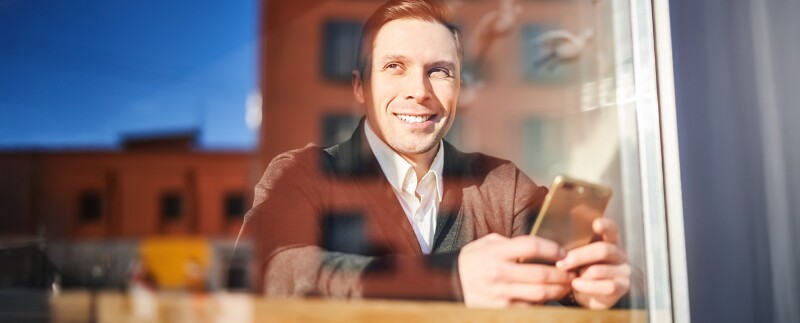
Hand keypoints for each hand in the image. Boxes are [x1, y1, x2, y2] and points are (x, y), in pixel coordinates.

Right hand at [458, 233, 572, 307]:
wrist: (451, 283)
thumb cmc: (473, 260)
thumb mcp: (487, 243)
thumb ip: (511, 242)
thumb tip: (540, 247)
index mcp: (496, 252)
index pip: (531, 247)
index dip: (553, 249)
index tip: (563, 252)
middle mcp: (498, 273)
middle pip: (541, 273)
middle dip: (562, 273)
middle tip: (572, 272)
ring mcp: (500, 294)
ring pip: (540, 293)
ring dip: (558, 290)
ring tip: (566, 285)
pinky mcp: (502, 309)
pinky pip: (530, 307)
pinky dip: (543, 302)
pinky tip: (549, 296)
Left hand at [556, 217, 629, 308]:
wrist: (586, 291)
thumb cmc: (579, 267)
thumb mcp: (575, 254)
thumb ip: (572, 247)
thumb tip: (557, 247)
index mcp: (608, 239)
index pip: (611, 228)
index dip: (605, 225)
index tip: (595, 224)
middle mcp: (619, 253)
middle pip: (603, 250)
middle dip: (579, 257)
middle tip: (561, 264)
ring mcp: (623, 270)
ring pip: (599, 270)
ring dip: (581, 275)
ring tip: (571, 279)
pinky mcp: (622, 287)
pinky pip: (606, 287)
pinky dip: (588, 287)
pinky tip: (577, 285)